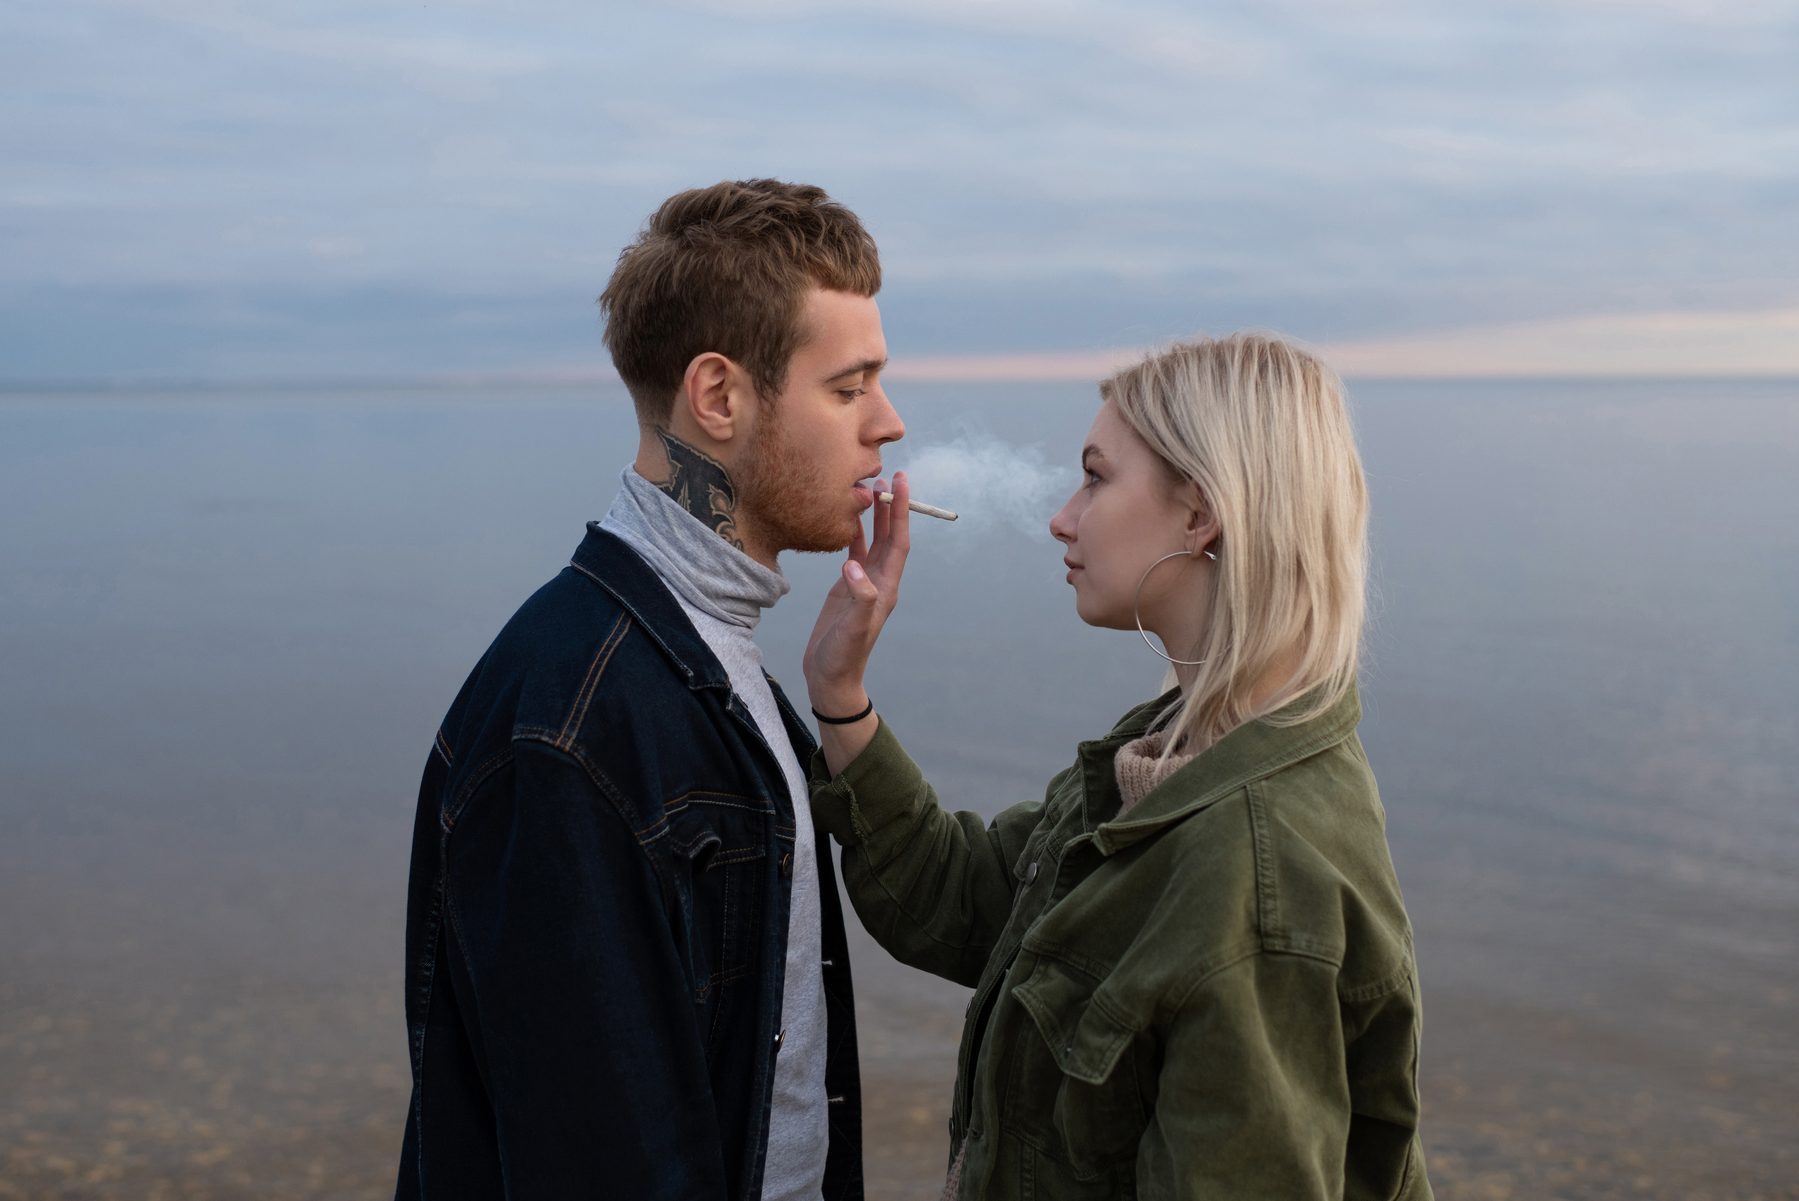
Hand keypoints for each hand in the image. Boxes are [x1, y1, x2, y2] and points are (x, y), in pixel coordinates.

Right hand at [803, 472, 911, 716]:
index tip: (903, 483)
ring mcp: (864, 583)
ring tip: (869, 488)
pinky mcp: (847, 587)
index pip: (899, 542)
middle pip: (890, 535)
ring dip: (875, 516)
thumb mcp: (854, 627)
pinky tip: (849, 518)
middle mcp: (879, 581)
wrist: (831, 675)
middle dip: (892, 507)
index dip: (902, 512)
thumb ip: (859, 597)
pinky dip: (855, 533)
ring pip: (874, 541)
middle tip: (889, 474)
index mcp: (886, 587)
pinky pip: (855, 552)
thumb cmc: (843, 655)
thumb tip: (853, 564)